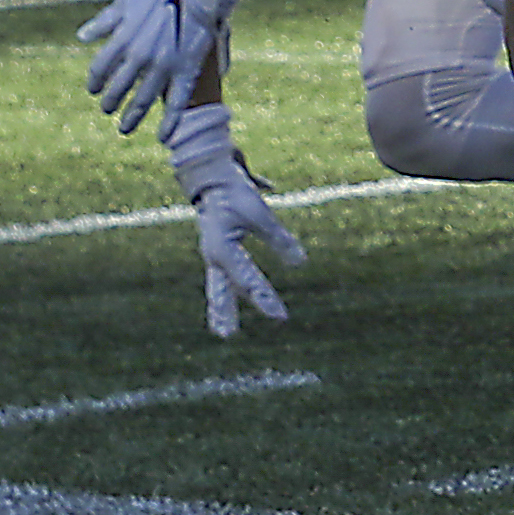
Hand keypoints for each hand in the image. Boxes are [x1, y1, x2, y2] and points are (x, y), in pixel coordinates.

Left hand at [80, 0, 229, 138]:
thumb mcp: (125, 2)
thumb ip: (103, 22)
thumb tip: (81, 38)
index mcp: (121, 40)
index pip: (99, 70)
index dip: (94, 82)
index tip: (92, 90)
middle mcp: (139, 58)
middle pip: (117, 89)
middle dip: (110, 103)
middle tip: (107, 110)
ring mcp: (163, 68)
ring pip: (142, 101)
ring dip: (131, 118)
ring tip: (124, 129)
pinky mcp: (186, 72)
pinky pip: (177, 103)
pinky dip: (169, 122)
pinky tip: (163, 138)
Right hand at [163, 106, 304, 338]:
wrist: (212, 178)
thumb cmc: (235, 194)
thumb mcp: (260, 214)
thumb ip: (279, 239)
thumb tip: (301, 263)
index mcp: (222, 248)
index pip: (248, 280)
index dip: (265, 299)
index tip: (280, 317)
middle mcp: (214, 256)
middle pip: (221, 290)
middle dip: (226, 312)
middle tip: (229, 336)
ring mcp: (214, 255)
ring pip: (217, 287)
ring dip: (221, 308)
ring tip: (224, 331)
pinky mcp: (218, 252)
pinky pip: (221, 279)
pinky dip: (224, 294)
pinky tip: (225, 308)